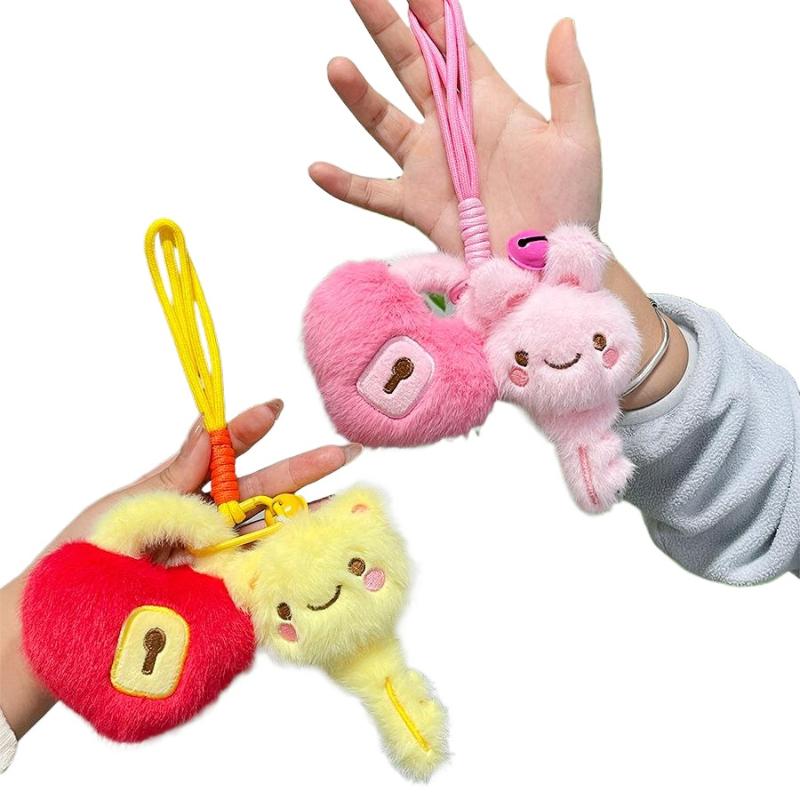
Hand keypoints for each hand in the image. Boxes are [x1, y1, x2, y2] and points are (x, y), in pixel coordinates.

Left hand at [0, 399, 361, 739]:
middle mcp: (210, 526)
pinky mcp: (221, 599)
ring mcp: (218, 563)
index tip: (275, 408)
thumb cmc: (91, 549)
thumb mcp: (136, 499)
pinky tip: (319, 551)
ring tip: (349, 503)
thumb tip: (212, 422)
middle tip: (346, 453)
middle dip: (306, 472)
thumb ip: (183, 468)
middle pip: (265, 495)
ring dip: (312, 517)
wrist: (60, 617)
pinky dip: (292, 565)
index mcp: (189, 495)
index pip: (228, 457)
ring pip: (272, 535)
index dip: (252, 432)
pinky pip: (261, 579)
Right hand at [309, 0, 599, 252]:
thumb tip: (563, 23)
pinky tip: (317, 169)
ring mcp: (429, 167)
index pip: (455, 49)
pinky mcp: (416, 205)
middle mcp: (451, 129)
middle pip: (409, 70)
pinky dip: (344, 184)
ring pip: (383, 122)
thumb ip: (569, 81)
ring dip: (359, 96)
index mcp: (489, 105)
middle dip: (385, 31)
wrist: (548, 265)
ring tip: (338, 67)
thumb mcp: (577, 138)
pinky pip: (372, 192)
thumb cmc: (570, 204)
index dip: (433, 16)